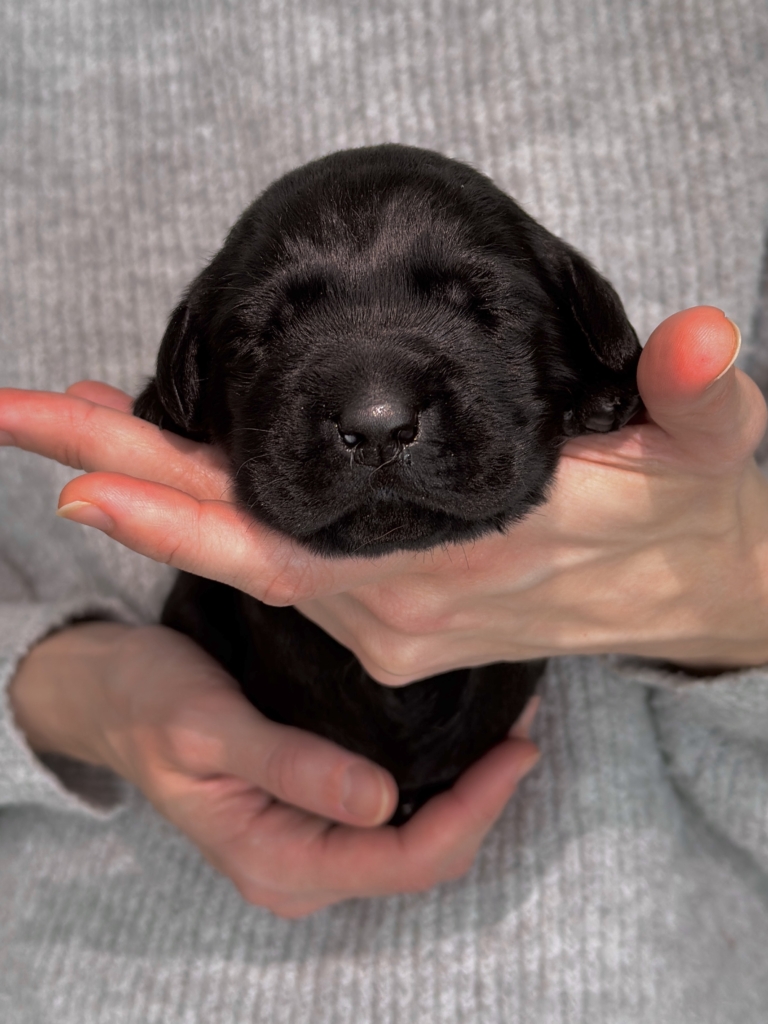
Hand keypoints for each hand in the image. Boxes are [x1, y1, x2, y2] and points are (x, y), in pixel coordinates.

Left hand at [1, 306, 766, 681]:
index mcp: (454, 568)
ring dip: (162, 491)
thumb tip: (703, 336)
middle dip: (122, 475)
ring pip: (251, 553)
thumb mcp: (706, 451)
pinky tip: (186, 471)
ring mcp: (390, 616)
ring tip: (79, 426)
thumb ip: (700, 398)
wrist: (689, 589)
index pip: (284, 541)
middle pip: (235, 542)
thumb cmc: (682, 518)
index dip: (178, 506)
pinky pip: (284, 564)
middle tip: (23, 414)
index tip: (72, 464)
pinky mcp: (395, 610)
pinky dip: (219, 514)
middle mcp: (401, 606)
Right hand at [8, 621, 539, 915]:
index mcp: (276, 862)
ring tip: (507, 728)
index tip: (518, 750)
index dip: (474, 811)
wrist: (108, 694)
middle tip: (525, 728)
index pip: (403, 859)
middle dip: (484, 802)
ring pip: (415, 839)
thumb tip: (381, 802)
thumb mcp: (210, 729)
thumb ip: (292, 768)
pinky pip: (393, 815)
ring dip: (468, 792)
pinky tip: (460, 735)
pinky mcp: (313, 812)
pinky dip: (438, 781)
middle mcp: (300, 868)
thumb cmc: (149, 703)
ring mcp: (309, 845)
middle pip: (421, 858)